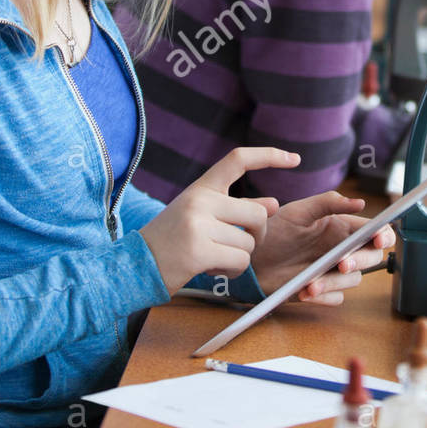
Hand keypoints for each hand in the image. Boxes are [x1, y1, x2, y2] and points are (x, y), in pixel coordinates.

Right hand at [141, 147, 299, 293]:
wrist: (131, 266)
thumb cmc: (170, 242)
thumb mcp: (200, 216)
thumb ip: (234, 209)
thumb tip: (274, 204)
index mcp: (201, 188)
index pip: (238, 159)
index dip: (269, 156)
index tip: (295, 159)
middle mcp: (200, 200)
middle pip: (257, 215)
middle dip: (257, 236)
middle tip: (238, 245)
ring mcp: (198, 225)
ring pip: (249, 243)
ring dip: (238, 257)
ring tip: (212, 258)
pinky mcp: (199, 251)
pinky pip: (239, 262)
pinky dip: (231, 270)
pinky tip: (210, 268)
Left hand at [251, 191, 395, 305]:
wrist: (249, 258)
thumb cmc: (273, 230)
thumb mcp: (297, 211)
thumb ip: (328, 203)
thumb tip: (359, 202)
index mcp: (341, 227)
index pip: (375, 231)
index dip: (383, 236)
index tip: (378, 240)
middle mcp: (341, 249)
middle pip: (370, 258)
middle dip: (360, 261)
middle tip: (342, 264)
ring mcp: (332, 271)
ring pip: (353, 280)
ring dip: (334, 282)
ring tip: (310, 284)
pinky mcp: (321, 291)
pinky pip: (335, 298)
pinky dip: (323, 296)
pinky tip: (304, 292)